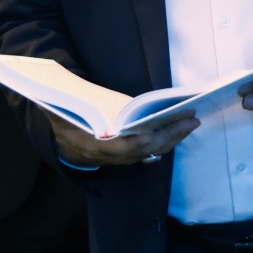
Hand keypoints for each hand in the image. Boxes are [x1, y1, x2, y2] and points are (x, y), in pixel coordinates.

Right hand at [49, 113, 198, 166]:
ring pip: (151, 151)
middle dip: (167, 136)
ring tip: (192, 121)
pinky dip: (169, 138)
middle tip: (189, 120)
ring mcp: (122, 158)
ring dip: (173, 137)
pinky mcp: (132, 154)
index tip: (146, 137)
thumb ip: (64, 105)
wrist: (68, 145)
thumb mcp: (61, 112)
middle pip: (142, 150)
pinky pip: (153, 149)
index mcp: (88, 146)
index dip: (130, 145)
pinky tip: (183, 127)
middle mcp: (109, 156)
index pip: (113, 150)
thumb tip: (61, 94)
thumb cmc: (66, 121)